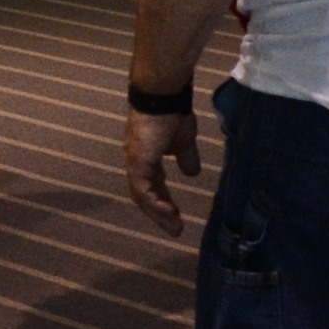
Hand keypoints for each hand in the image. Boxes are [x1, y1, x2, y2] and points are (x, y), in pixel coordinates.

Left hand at [122, 98, 200, 230]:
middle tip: (175, 229)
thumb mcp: (184, 143)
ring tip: (174, 226)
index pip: (153, 187)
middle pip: (145, 196)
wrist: (164, 99)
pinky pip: (143, 189)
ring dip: (158, 213)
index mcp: (147, 159)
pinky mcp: (138, 162)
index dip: (163, 202)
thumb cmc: (172, 115)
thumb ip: (186, 158)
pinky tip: (167, 212)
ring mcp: (135, 163)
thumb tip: (192, 173)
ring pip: (142, 197)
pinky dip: (155, 202)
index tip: (176, 217)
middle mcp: (137, 163)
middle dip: (160, 214)